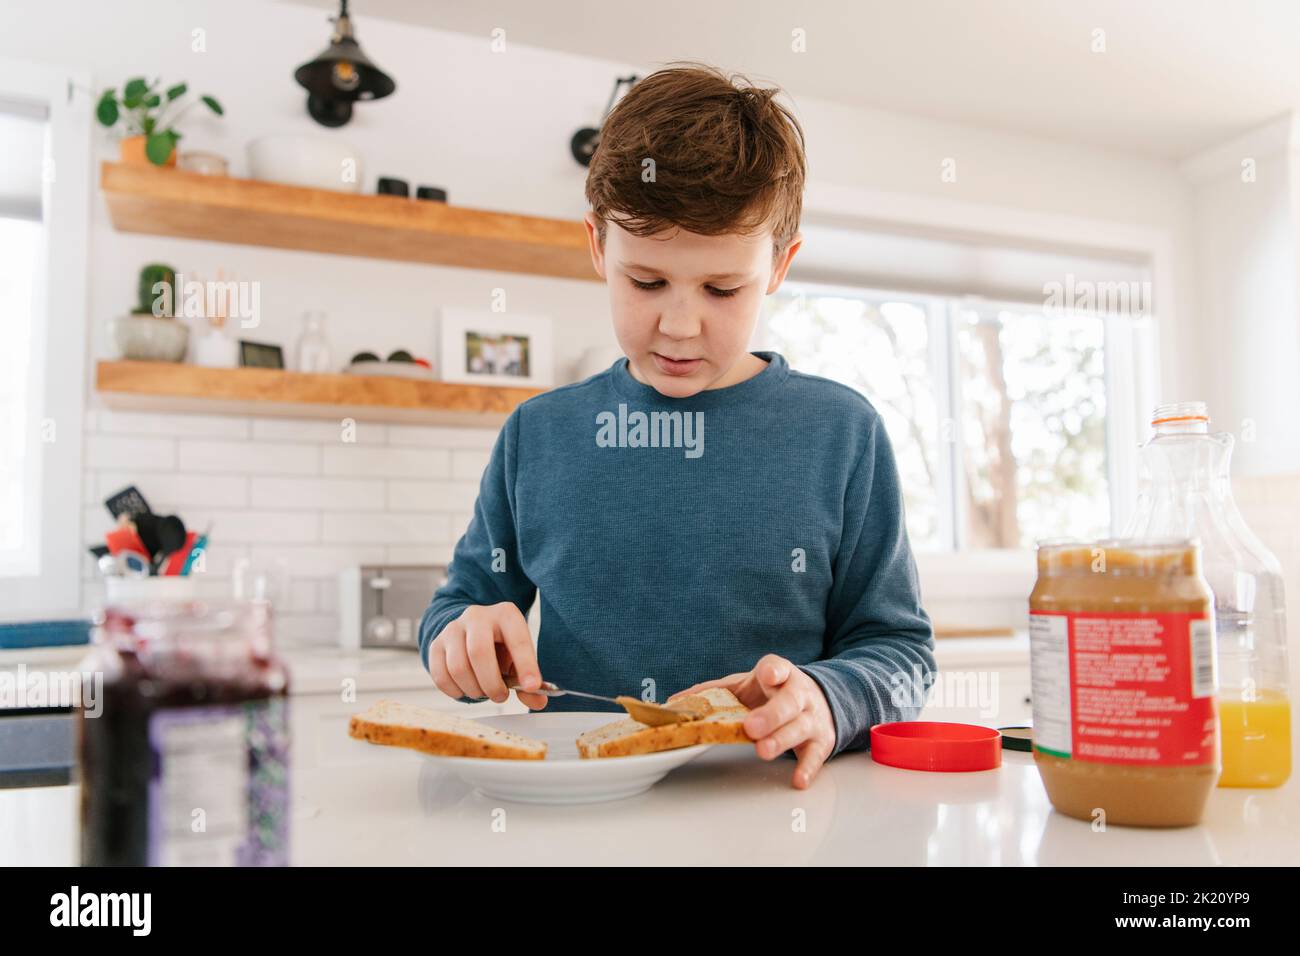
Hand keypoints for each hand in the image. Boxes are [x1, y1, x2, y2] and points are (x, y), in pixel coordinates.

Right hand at [427, 602, 547, 709]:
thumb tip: (538, 701)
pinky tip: (467, 689)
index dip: (526, 666)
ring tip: (483, 692)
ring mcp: (453, 629)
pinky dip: (455, 691)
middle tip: (500, 696)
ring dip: (473, 690)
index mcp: (505, 615)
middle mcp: (477, 616)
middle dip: (491, 683)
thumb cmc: (501, 646)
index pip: (517, 640)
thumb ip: (529, 678)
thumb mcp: (519, 656)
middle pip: (479, 652)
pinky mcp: (436, 644)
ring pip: (458, 667)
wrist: (472, 631)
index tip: (532, 687)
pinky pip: (440, 675)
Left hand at [668, 654, 834, 789]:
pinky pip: (816, 755)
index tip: (767, 675)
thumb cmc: (773, 693)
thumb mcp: (746, 685)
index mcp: (780, 675)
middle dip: (771, 715)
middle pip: (788, 702)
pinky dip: (808, 768)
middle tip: (751, 727)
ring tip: (763, 750)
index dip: (773, 671)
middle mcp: (799, 694)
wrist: (818, 700)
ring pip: (800, 727)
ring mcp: (812, 717)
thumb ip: (715, 692)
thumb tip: (675, 700)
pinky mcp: (821, 740)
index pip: (778, 667)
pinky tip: (797, 779)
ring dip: (782, 739)